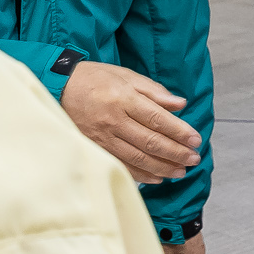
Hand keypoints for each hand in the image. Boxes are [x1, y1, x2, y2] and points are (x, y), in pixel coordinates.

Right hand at [61, 61, 200, 183]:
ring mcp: (103, 138)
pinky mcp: (95, 149)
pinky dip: (142, 175)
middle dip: (176, 153)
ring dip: (163, 167)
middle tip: (194, 159)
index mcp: (123, 98)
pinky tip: (157, 178)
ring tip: (181, 171)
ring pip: (138, 158)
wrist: (58, 88)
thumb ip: (154, 91)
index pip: (157, 119)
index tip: (196, 140)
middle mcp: (114, 120)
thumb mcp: (125, 76)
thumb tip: (180, 104)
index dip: (179, 132)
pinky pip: (122, 166)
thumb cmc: (94, 79)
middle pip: (151, 142)